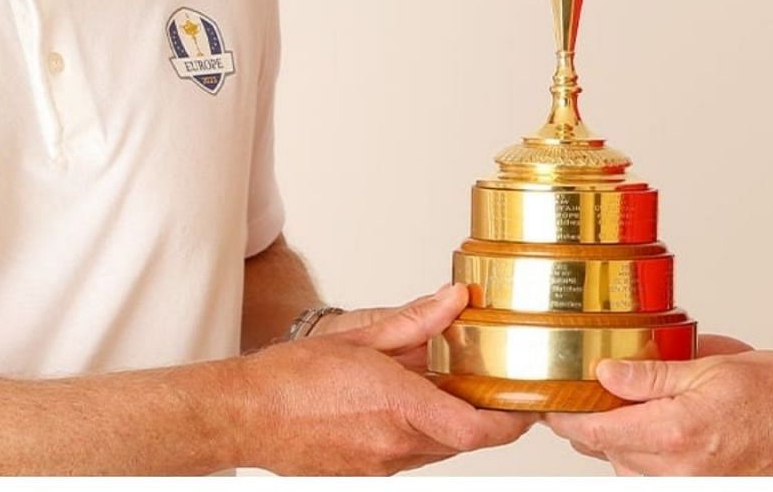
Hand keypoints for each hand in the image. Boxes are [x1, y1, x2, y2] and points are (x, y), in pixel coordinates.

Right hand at [241, 284, 532, 474]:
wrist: (242, 416)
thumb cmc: (290, 378)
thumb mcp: (360, 337)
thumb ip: (415, 321)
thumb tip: (455, 300)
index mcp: (398, 408)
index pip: (478, 430)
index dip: (513, 421)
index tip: (530, 403)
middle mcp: (394, 445)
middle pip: (465, 439)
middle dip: (486, 415)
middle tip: (497, 382)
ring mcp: (380, 464)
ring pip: (439, 447)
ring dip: (452, 421)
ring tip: (451, 384)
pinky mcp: (367, 472)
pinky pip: (411, 452)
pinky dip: (423, 429)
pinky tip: (412, 400)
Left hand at [545, 349, 772, 475]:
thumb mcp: (718, 365)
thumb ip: (654, 375)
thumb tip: (606, 373)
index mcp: (677, 433)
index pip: (597, 432)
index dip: (567, 417)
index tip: (554, 402)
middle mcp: (680, 472)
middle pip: (608, 454)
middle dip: (598, 425)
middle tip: (600, 392)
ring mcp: (693, 488)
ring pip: (631, 470)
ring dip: (626, 444)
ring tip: (646, 409)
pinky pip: (660, 481)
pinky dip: (652, 460)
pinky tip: (669, 434)